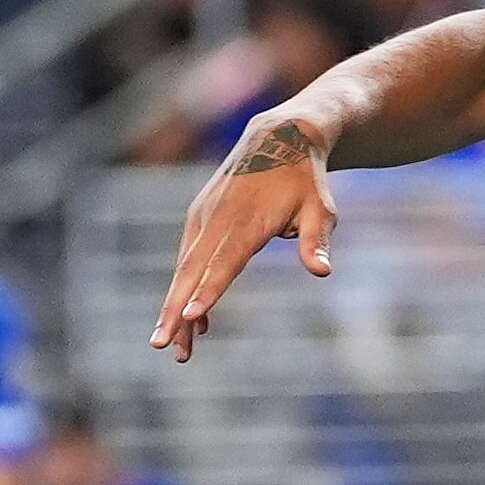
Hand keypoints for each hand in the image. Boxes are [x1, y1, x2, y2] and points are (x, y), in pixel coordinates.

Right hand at [149, 111, 338, 359]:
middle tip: (163, 347)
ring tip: (172, 347)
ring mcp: (203, 217)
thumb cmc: (305, 180)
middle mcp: (217, 219)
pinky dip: (186, 287)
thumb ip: (317, 241)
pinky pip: (189, 259)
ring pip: (185, 269)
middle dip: (175, 312)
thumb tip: (322, 271)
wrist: (278, 138)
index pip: (224, 262)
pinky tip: (193, 320)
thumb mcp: (321, 209)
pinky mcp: (199, 217)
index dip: (208, 291)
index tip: (190, 317)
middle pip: (192, 272)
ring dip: (176, 308)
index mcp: (246, 221)